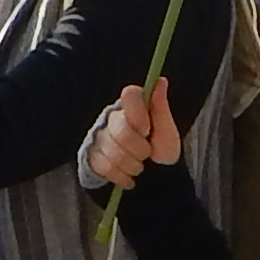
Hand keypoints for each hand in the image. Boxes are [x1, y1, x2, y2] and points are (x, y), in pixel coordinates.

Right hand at [81, 78, 181, 194]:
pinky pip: (103, 165)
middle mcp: (113, 118)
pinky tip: (128, 175)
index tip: (147, 130)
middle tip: (147, 155)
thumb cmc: (160, 151)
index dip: (137, 114)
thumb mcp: (167, 133)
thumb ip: (161, 109)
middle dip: (139, 149)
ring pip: (112, 151)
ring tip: (139, 166)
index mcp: (134, 107)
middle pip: (121, 130)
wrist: (152, 178)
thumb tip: (161, 80)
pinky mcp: (92, 156)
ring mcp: (100, 137)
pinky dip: (120, 175)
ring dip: (132, 165)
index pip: (130, 95)